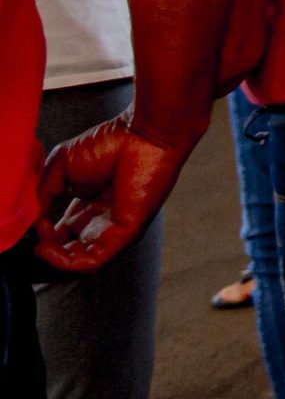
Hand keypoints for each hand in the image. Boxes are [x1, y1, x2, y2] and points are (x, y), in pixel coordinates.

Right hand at [36, 113, 196, 273]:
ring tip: (40, 245)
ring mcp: (113, 230)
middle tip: (32, 239)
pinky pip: (92, 261)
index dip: (40, 237)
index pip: (59, 237)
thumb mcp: (61, 167)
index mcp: (87, 208)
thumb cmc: (110, 143)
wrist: (142, 135)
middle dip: (45, 253)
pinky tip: (47, 247)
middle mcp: (100, 223)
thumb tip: (30, 219)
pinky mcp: (124, 234)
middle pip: (67, 253)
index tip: (28, 226)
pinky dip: (65, 261)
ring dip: (52, 259)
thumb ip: (43, 193)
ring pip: (78, 263)